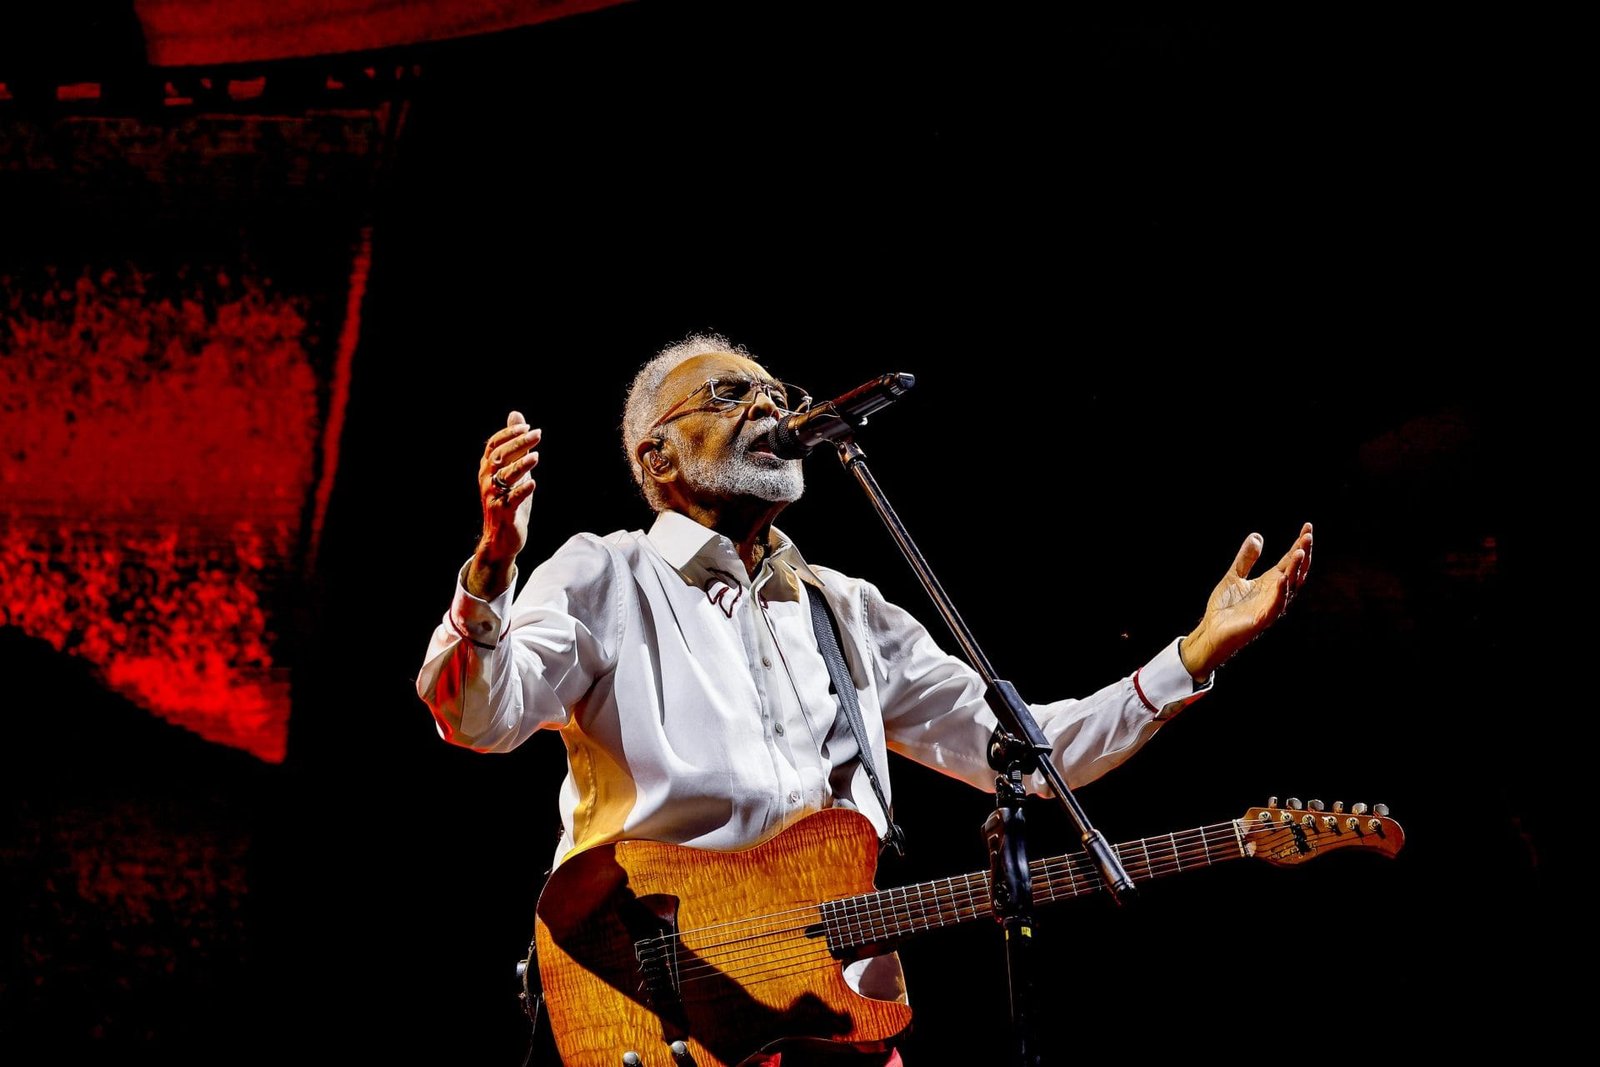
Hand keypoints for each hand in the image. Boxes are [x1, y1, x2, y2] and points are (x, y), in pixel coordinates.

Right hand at [466, 411, 540, 598]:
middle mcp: (486, 481)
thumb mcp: (513, 469)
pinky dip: (522, 491)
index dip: (508, 434)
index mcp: (487, 469)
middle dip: (517, 444)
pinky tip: (533, 483)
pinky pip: (511, 500)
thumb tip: (516, 416)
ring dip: (520, 465)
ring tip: (536, 457)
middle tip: (536, 435)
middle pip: (498, 457)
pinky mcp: (503, 513)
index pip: (493, 445)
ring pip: (504, 477)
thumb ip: (515, 445)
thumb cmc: (509, 501)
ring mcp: (493, 497)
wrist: (502, 538)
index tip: (526, 426)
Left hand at [1180, 522, 1312, 679]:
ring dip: (1295, 570)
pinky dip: (1280, 592)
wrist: (1211, 630)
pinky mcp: (1262, 619)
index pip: (1290, 560)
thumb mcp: (1234, 575)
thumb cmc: (1225, 607)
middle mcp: (1275, 593)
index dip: (1299, 544)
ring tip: (1300, 552)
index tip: (1307, 527)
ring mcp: (1271, 606)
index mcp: (1271, 582)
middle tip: (1308, 536)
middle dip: (1303, 554)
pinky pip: (1275, 605)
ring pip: (1290, 587)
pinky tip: (1282, 578)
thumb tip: (1257, 536)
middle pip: (1295, 571)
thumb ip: (1246, 558)